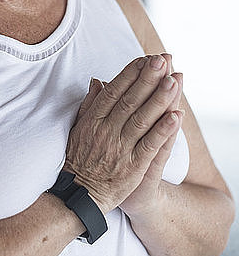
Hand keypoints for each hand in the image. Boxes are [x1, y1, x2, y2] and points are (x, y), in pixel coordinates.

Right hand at [62, 54, 183, 216]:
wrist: (79, 196)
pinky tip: (176, 115)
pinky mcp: (133, 167)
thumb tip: (98, 80)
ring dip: (159, 98)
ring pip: (143, 119)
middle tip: (162, 59)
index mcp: (93, 120)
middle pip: (130, 100)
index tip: (144, 59)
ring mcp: (120, 148)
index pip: (114, 91)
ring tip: (173, 80)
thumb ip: (89, 104)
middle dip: (147, 78)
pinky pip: (150, 145)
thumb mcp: (78, 128)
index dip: (130, 73)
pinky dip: (163, 130)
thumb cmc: (79, 159)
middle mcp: (107, 131)